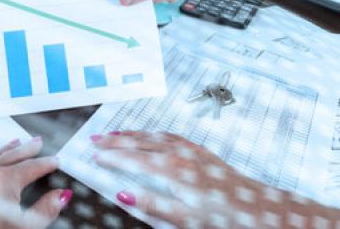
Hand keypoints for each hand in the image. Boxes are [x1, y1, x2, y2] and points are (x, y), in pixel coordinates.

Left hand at [0, 137, 71, 228]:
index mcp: (5, 182)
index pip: (32, 167)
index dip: (46, 164)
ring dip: (4, 150)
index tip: (54, 161)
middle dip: (26, 149)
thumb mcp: (26, 227)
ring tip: (14, 143)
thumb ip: (46, 209)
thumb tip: (60, 196)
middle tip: (37, 143)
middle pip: (11, 156)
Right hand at [92, 131, 337, 227]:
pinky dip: (152, 132)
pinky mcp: (200, 151)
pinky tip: (149, 135)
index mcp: (172, 172)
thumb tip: (122, 194)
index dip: (111, 157)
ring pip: (153, 135)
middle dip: (115, 140)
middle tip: (95, 139)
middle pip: (140, 143)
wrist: (259, 207)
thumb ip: (152, 205)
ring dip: (131, 134)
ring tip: (113, 133)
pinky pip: (169, 135)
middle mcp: (180, 155)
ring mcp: (191, 150)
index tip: (93, 155)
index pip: (133, 160)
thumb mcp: (184, 220)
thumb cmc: (222, 217)